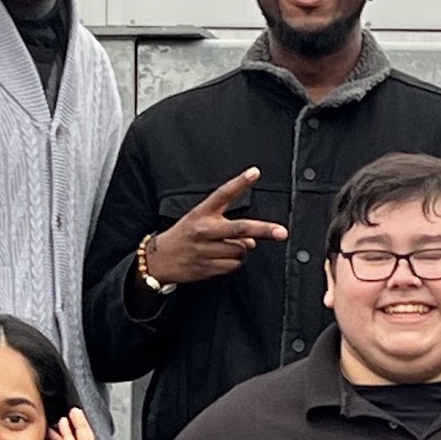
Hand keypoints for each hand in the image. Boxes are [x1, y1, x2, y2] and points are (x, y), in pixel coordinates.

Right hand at [141, 168, 287, 290]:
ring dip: (241, 250)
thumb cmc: (183, 236)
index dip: (240, 182)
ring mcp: (206, 250)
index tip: (254, 172)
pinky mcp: (208, 267)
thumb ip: (226, 226)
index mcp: (201, 213)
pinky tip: (221, 258)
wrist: (158, 259)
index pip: (223, 194)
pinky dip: (234, 262)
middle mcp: (205, 230)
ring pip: (240, 250)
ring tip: (226, 247)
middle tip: (281, 232)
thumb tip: (251, 240)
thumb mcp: (198, 220)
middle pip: (241, 228)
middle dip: (264, 230)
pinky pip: (233, 265)